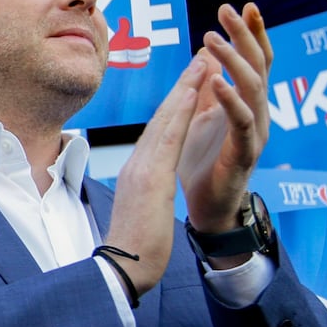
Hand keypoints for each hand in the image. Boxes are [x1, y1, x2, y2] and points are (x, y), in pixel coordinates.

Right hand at [101, 55, 206, 296]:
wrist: (123, 270)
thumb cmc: (134, 250)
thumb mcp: (142, 213)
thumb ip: (146, 194)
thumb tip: (148, 190)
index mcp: (139, 173)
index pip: (161, 132)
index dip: (177, 104)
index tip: (192, 83)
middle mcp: (138, 164)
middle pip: (163, 117)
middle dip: (183, 85)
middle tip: (201, 56)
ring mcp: (143, 168)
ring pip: (167, 118)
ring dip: (186, 86)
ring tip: (203, 59)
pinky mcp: (151, 176)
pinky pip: (170, 136)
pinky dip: (182, 109)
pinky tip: (195, 90)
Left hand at [178, 2, 273, 234]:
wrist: (207, 209)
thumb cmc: (204, 164)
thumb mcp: (202, 117)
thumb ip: (208, 88)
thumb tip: (206, 51)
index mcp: (247, 104)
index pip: (255, 61)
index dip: (252, 34)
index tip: (243, 6)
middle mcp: (257, 114)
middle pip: (258, 67)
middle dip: (244, 36)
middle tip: (227, 10)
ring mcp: (254, 134)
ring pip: (253, 90)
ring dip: (234, 62)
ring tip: (214, 40)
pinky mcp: (244, 154)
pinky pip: (241, 122)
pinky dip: (231, 100)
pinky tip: (217, 82)